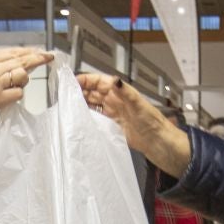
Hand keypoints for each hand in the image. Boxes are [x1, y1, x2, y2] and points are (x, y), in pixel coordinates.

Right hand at [0, 49, 52, 136]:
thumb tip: (16, 60)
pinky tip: (8, 96)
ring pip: (22, 75)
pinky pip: (18, 94)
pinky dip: (17, 94)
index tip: (41, 51)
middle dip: (38, 59)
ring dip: (23, 80)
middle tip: (49, 57)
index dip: (30, 51)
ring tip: (14, 84)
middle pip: (22, 61)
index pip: (14, 52)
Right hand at [76, 72, 192, 176]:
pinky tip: (79, 120)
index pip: (99, 81)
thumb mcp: (139, 105)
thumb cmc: (153, 123)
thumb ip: (126, 92)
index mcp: (121, 92)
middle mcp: (115, 100)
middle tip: (64, 96)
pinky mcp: (112, 126)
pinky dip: (87, 118)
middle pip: (93, 92)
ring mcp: (113, 113)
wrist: (159, 144)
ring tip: (68, 107)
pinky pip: (96, 118)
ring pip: (92, 105)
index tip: (71, 83)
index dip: (85, 80)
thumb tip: (115, 80)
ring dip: (81, 104)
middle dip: (79, 92)